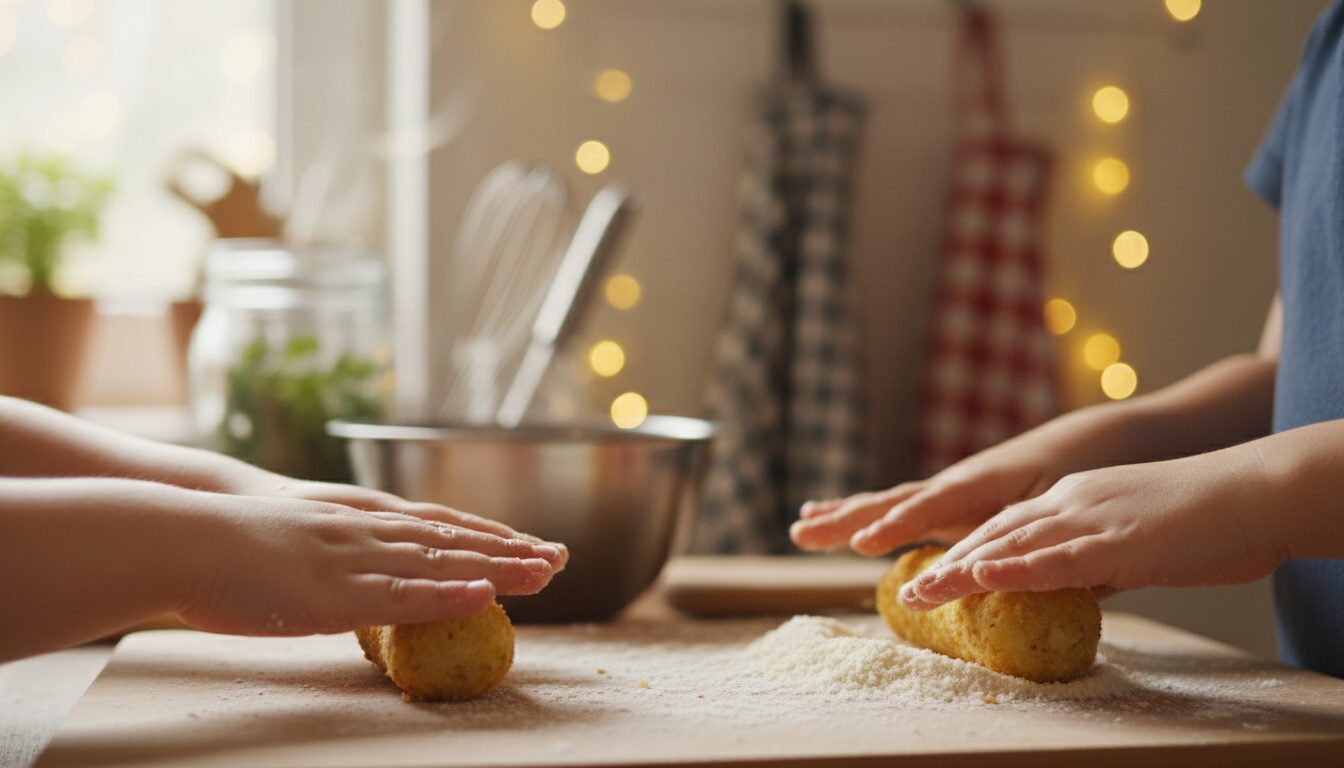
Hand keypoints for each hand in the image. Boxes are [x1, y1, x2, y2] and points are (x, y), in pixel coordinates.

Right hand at [238, 477, 566, 572]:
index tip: (530, 544)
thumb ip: (336, 559)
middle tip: (562, 557)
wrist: (184, 534)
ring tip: (546, 572)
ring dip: (498, 567)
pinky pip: (402, 595)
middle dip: (511, 550)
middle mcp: (370, 531)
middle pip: (455, 540)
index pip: (440, 528)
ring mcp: (358, 559)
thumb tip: (356, 580)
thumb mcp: (299, 547)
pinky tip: (482, 594)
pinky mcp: (338, 591)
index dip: (488, 536)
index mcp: (362, 522)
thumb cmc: (230, 548)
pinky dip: (445, 594)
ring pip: (442, 562)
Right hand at [790, 435, 1064, 555]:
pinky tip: (831, 520)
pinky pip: (897, 509)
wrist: (1085, 441)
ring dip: (842, 515)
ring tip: (801, 527)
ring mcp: (946, 491)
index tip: (863, 545)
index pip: (930, 506)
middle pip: (890, 502)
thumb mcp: (1061, 504)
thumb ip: (1032, 536)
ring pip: (886, 503)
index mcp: (979, 483)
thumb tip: (1013, 575)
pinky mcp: (947, 500)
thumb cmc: (1074, 471)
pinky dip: (862, 515)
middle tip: (801, 534)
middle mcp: (952, 484)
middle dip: (846, 519)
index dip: (896, 525)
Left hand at [898, 449, 1287, 610]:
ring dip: (961, 570)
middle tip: (905, 589)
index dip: (961, 551)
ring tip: (919, 592)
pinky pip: (1058, 558)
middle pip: (992, 533)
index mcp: (1072, 498)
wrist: (1255, 491)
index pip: (1003, 527)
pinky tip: (982, 577)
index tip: (927, 574)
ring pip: (1012, 545)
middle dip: (943, 561)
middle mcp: (1069, 502)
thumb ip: (1094, 563)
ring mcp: (1090, 518)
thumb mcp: (1132, 539)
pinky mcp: (1117, 540)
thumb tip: (1068, 592)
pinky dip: (1016, 569)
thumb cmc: (1204, 521)